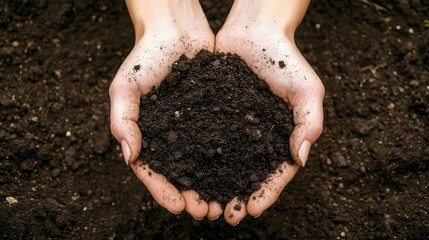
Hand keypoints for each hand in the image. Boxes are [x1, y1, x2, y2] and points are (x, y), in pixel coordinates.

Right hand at [109, 0, 221, 218]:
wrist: (176, 30)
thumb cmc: (145, 57)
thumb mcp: (124, 86)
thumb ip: (122, 121)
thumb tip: (130, 157)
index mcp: (147, 135)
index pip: (152, 172)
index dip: (163, 192)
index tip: (179, 207)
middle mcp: (171, 136)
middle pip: (180, 175)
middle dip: (192, 196)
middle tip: (206, 212)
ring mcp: (192, 127)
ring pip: (202, 164)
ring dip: (212, 185)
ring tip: (224, 202)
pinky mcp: (214, 115)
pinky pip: (221, 141)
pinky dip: (228, 160)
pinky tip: (239, 173)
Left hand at [215, 0, 323, 224]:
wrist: (255, 31)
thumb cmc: (285, 59)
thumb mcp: (307, 89)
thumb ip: (309, 123)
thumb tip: (300, 159)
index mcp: (280, 136)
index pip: (276, 173)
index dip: (265, 193)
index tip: (250, 209)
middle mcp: (255, 136)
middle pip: (246, 174)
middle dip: (235, 196)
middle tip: (221, 215)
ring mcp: (233, 127)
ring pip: (223, 163)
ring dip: (213, 185)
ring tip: (201, 203)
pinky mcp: (212, 114)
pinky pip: (203, 139)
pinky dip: (196, 158)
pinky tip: (185, 173)